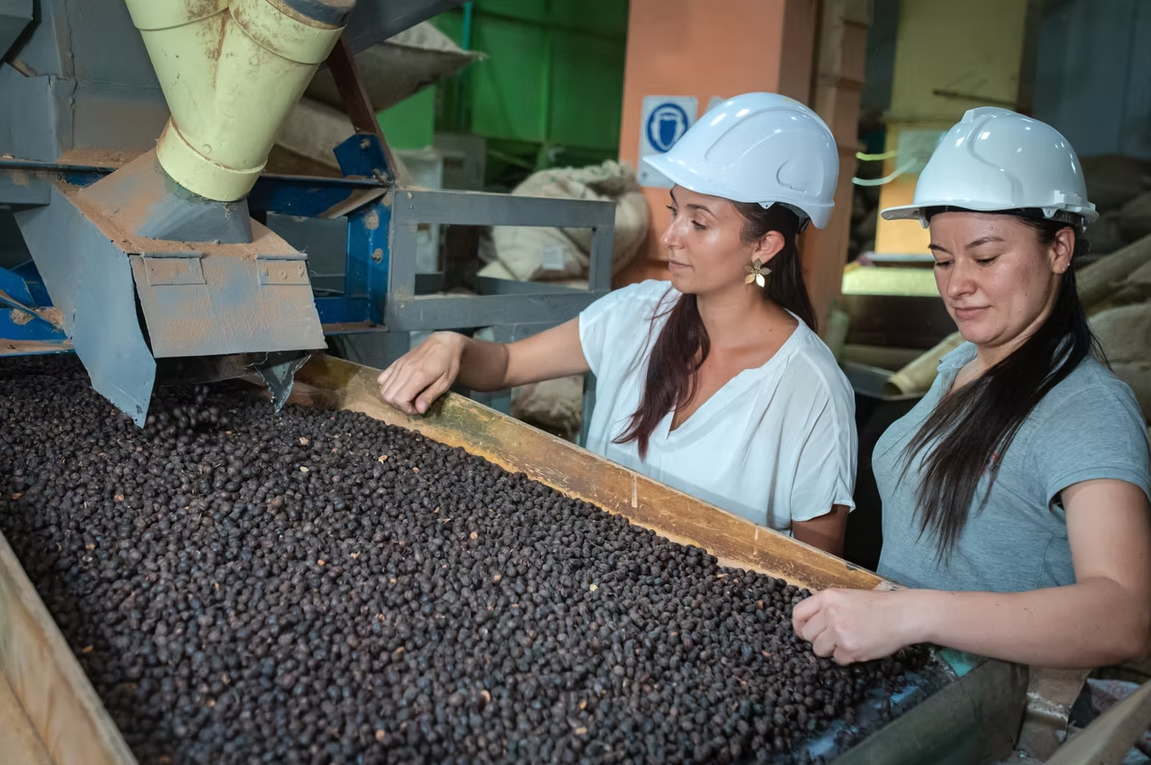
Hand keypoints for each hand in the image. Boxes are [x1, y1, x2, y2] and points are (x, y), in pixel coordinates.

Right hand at [377, 332, 464, 414]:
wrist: (444, 343)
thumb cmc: (448, 362)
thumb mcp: (445, 383)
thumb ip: (430, 396)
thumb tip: (419, 410)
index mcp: (418, 376)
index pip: (399, 400)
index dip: (406, 409)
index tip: (417, 408)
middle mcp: (404, 370)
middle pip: (388, 396)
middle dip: (398, 405)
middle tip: (412, 404)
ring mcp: (398, 365)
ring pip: (383, 389)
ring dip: (393, 397)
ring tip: (407, 396)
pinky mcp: (396, 362)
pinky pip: (382, 378)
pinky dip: (387, 387)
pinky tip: (400, 388)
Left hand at [791, 588, 921, 664]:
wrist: (902, 615)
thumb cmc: (878, 605)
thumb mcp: (847, 596)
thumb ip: (827, 606)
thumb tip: (809, 622)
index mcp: (828, 597)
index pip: (798, 614)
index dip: (798, 626)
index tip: (803, 632)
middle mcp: (830, 614)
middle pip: (807, 634)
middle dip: (817, 639)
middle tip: (833, 638)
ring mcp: (839, 632)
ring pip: (819, 649)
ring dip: (831, 649)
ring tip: (847, 642)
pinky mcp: (850, 649)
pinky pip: (837, 660)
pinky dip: (846, 657)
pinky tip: (859, 647)